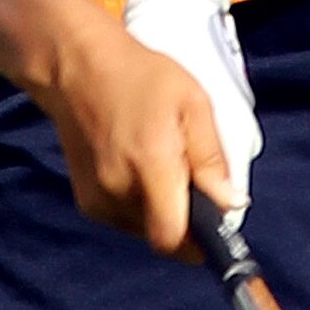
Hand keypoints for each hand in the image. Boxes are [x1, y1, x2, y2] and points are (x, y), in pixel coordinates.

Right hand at [40, 6, 236, 257]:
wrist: (77, 67)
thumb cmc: (140, 77)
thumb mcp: (193, 104)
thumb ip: (212, 158)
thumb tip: (231, 203)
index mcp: (149, 164)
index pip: (173, 237)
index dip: (199, 242)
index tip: (215, 226)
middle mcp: (118, 189)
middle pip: (164, 236)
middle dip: (185, 220)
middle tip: (191, 181)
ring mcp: (98, 199)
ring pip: (146, 230)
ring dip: (162, 212)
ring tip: (161, 167)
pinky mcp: (87, 201)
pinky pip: (126, 220)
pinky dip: (141, 206)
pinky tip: (140, 170)